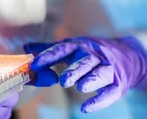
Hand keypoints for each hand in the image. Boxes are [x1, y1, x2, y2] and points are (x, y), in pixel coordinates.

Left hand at [24, 37, 146, 112]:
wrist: (128, 56)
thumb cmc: (91, 53)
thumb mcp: (72, 47)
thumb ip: (50, 49)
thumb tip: (26, 47)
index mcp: (79, 46)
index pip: (63, 49)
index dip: (49, 56)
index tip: (35, 64)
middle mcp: (94, 56)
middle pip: (85, 62)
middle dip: (75, 70)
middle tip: (63, 80)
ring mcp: (108, 69)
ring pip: (101, 74)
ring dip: (90, 80)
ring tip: (79, 88)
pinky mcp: (118, 84)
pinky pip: (110, 92)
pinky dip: (99, 101)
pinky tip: (86, 108)